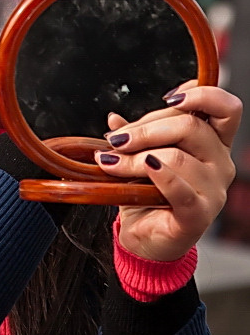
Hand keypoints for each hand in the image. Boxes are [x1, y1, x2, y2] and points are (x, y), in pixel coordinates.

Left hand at [94, 84, 242, 260]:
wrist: (145, 240)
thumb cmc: (147, 197)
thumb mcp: (140, 159)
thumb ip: (135, 136)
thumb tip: (114, 118)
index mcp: (214, 144)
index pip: (225, 108)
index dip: (200, 94)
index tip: (167, 98)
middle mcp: (220, 164)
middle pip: (191, 126)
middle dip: (145, 129)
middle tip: (116, 140)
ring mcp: (213, 190)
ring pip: (176, 156)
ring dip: (135, 157)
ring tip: (110, 162)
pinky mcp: (198, 214)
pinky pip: (180, 189)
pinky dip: (160, 175)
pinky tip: (145, 167)